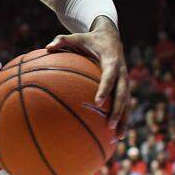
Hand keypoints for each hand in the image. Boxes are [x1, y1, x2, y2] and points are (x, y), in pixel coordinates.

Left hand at [46, 18, 130, 135]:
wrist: (110, 36)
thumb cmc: (89, 39)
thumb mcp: (76, 37)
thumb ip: (61, 40)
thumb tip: (47, 47)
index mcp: (111, 60)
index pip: (109, 77)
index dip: (104, 89)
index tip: (97, 102)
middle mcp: (122, 72)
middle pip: (122, 94)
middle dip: (117, 110)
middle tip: (109, 125)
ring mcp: (125, 80)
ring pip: (127, 102)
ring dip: (124, 120)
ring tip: (117, 138)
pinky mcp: (124, 86)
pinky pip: (125, 104)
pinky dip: (122, 118)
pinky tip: (115, 135)